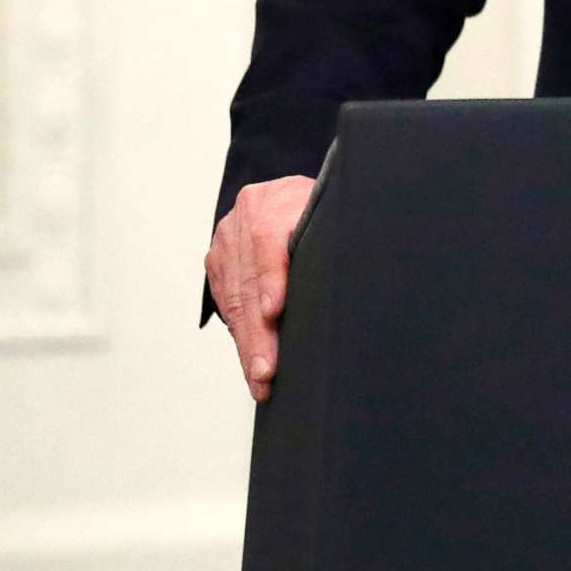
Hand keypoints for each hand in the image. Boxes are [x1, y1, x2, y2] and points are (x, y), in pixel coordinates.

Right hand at [206, 174, 316, 400]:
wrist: (295, 193)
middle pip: (248, 279)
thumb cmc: (326, 208)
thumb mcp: (335, 215)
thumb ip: (334, 240)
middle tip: (266, 370)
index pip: (268, 240)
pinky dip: (239, 333)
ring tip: (259, 377)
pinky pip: (225, 301)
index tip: (273, 311)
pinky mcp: (219, 260)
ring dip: (246, 342)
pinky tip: (249, 359)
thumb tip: (351, 282)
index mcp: (277, 200)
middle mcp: (246, 216)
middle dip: (257, 331)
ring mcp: (227, 238)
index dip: (270, 278)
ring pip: (233, 298)